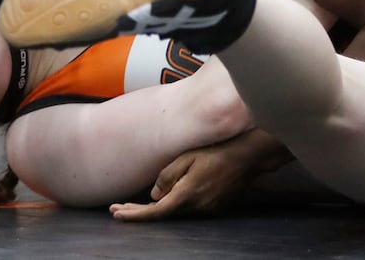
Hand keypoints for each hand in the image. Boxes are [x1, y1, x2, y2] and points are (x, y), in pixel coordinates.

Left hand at [108, 129, 290, 221]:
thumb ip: (167, 176)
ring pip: (174, 212)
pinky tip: (160, 199)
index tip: (116, 214)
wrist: (248, 156)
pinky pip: (187, 207)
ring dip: (154, 209)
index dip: (135, 214)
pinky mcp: (214, 206)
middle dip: (138, 212)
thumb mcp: (186, 157)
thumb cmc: (216, 151)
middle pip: (162, 214)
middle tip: (117, 209)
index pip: (156, 211)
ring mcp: (207, 209)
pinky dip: (171, 205)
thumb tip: (154, 195)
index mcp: (187, 194)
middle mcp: (197, 206)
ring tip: (132, 205)